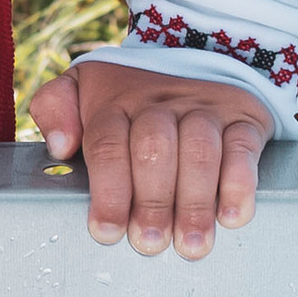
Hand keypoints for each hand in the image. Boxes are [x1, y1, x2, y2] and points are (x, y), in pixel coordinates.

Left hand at [29, 58, 271, 260]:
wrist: (197, 53)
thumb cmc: (131, 94)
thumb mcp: (82, 87)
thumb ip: (55, 107)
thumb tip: (59, 145)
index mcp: (116, 103)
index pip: (108, 145)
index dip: (108, 192)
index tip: (107, 231)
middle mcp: (160, 104)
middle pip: (154, 149)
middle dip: (151, 201)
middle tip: (150, 243)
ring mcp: (204, 109)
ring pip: (199, 151)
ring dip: (194, 203)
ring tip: (190, 243)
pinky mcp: (243, 118)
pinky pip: (243, 148)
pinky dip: (239, 184)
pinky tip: (231, 216)